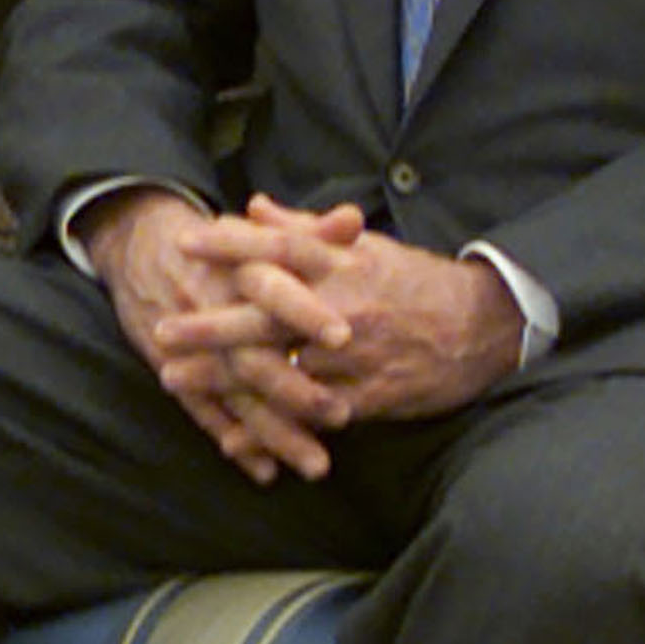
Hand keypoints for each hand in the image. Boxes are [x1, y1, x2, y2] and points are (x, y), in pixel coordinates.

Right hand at [80, 188, 357, 483]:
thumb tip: (355, 219)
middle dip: (295, 388)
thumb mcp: (257, 231)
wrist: (138, 243)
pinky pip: (203, 410)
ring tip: (316, 464)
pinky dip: (233, 442)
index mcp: (237, 267)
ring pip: (234, 392)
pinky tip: (264, 471)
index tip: (343, 336)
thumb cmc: (215, 242)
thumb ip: (310, 231)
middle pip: (253, 351)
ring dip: (274, 432)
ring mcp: (191, 342)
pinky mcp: (171, 366)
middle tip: (341, 416)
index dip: (304, 311)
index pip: (272, 287)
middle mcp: (213, 305)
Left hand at [162, 195, 523, 423]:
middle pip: (266, 313)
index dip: (230, 244)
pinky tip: (233, 437)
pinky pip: (312, 415)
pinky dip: (271, 428)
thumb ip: (304, 229)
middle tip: (161, 329)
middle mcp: (343, 307)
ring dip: (224, 378)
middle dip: (209, 323)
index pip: (278, 248)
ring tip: (176, 379)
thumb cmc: (414, 281)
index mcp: (342, 264)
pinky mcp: (369, 397)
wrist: (482, 328)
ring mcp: (355, 355)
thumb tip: (253, 206)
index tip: (184, 241)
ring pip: (282, 369)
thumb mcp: (363, 247)